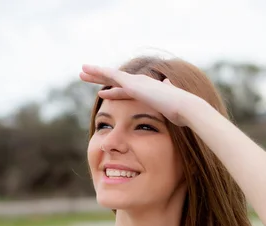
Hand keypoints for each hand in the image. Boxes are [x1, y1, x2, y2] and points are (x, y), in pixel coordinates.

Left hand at [79, 64, 203, 126]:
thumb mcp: (170, 111)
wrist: (184, 108)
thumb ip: (167, 100)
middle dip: (101, 77)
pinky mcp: (133, 84)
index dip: (113, 90)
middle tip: (86, 75)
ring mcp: (136, 82)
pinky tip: (87, 72)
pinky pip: (111, 75)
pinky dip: (99, 72)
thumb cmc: (180, 114)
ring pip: (110, 75)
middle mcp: (141, 82)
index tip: (103, 91)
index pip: (125, 90)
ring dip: (95, 73)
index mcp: (147, 89)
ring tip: (82, 71)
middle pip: (115, 79)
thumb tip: (169, 91)